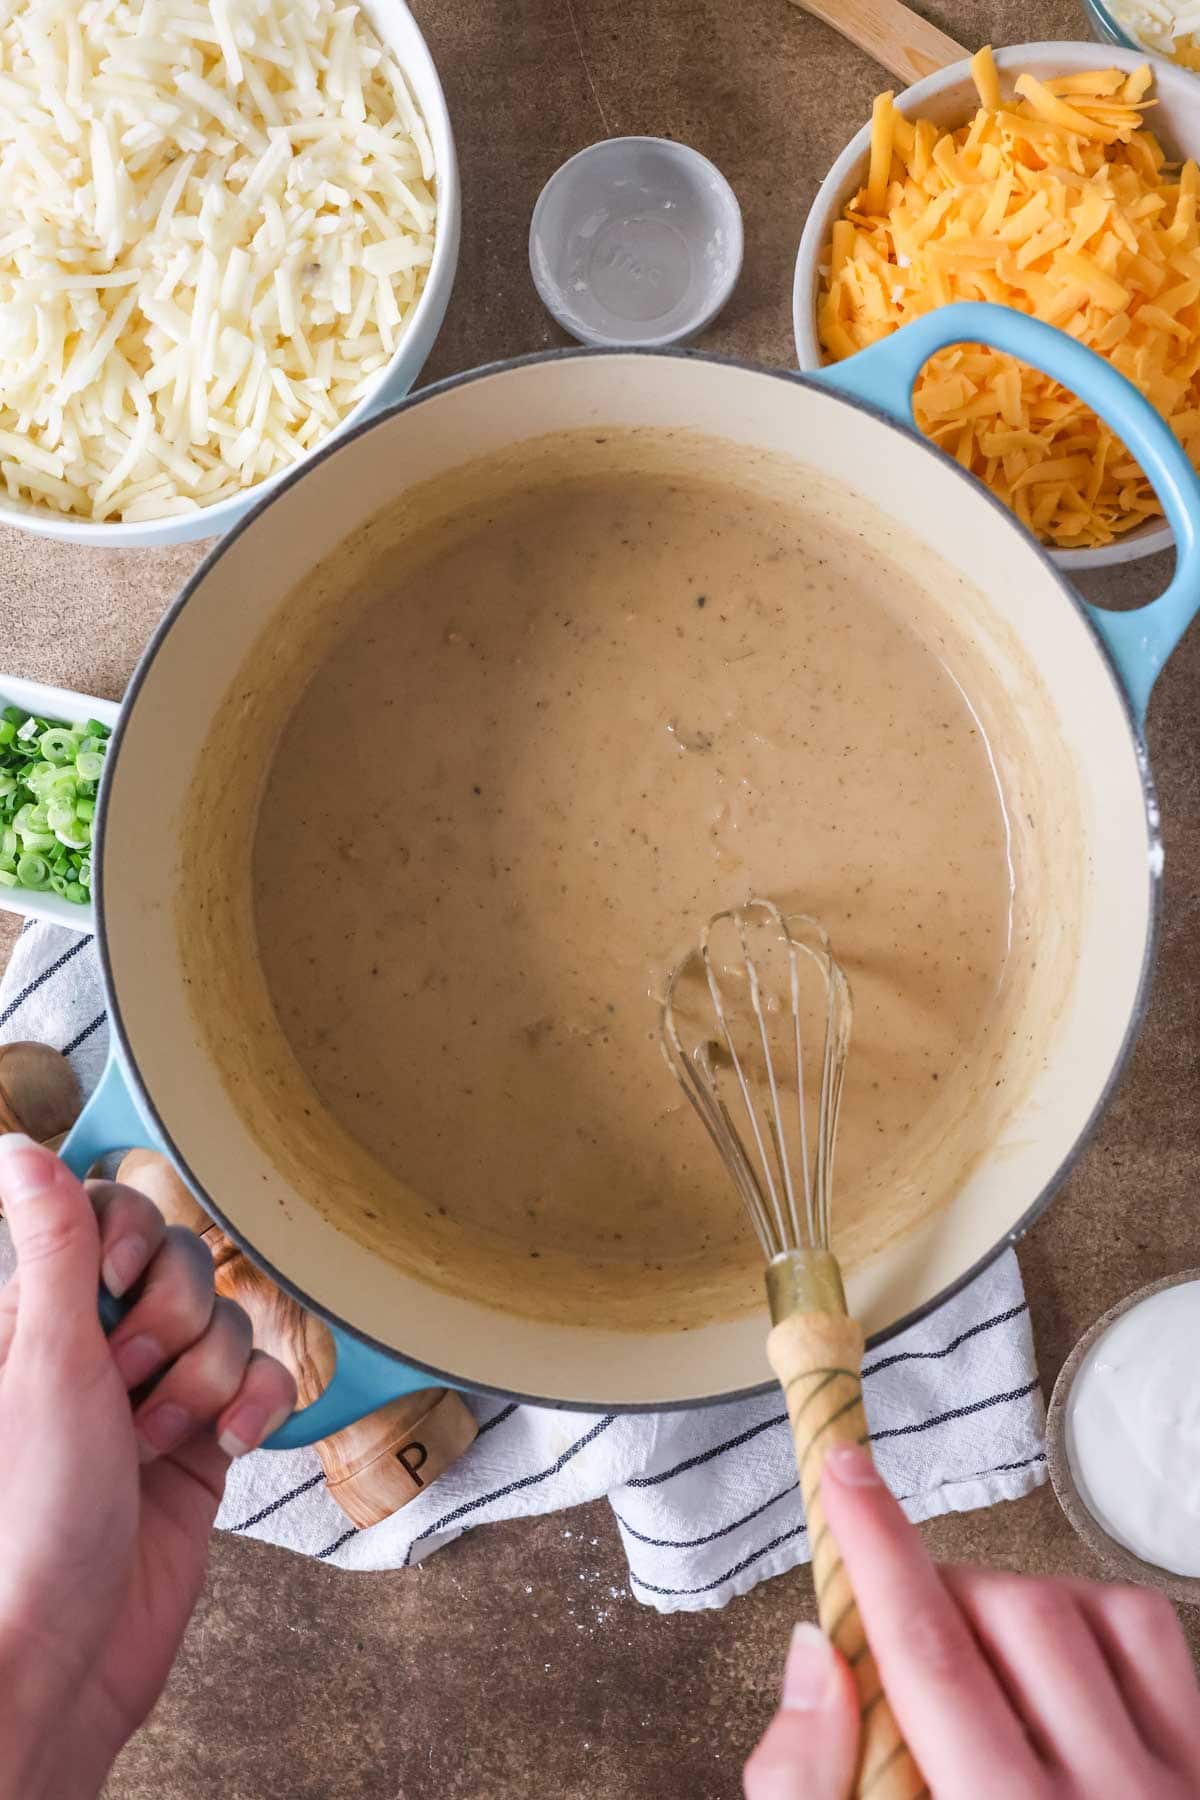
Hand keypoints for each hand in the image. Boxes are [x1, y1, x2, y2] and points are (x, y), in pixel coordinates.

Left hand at [0, 1133, 295, 1799]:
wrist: (65, 1657)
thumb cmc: (29, 1522)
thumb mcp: (43, 1362)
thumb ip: (55, 1250)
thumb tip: (20, 1150)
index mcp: (40, 1312)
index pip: (109, 1212)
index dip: (130, 1240)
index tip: (113, 1286)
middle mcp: (96, 1344)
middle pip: (183, 1262)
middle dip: (174, 1322)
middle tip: (126, 1382)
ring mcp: (152, 1392)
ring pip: (227, 1320)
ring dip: (205, 1379)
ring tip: (156, 1437)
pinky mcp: (202, 1441)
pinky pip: (259, 1378)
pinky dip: (253, 1404)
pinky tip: (226, 1441)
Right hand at [745, 1443, 1199, 1798]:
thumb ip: (810, 1785)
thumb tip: (815, 1649)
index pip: (929, 1655)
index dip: (875, 1547)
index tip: (842, 1466)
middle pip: (1001, 1615)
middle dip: (931, 1587)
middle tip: (897, 1629)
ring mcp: (1177, 1792)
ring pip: (1080, 1608)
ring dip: (1007, 1602)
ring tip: (974, 1659)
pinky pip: (1150, 1632)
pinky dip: (1088, 1619)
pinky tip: (1054, 1670)